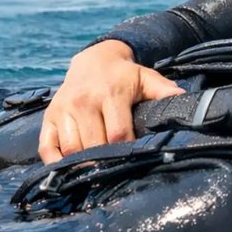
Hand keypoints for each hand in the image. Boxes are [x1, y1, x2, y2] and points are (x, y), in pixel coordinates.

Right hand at [38, 40, 183, 162]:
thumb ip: (164, 92)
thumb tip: (185, 102)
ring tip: (96, 170)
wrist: (93, 60)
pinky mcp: (49, 117)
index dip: (127, 150)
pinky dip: (55, 162)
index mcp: (111, 93)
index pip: (118, 133)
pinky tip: (68, 170)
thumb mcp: (146, 78)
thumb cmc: (124, 76)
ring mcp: (63, 109)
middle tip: (116, 171)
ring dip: (83, 163)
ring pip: (71, 149)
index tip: (134, 159)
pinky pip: (46, 147)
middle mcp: (84, 101)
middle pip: (93, 145)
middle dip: (106, 160)